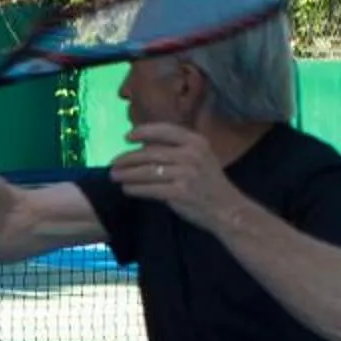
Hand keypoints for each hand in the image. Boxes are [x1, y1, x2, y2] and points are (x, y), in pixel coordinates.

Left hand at [111, 122, 230, 225]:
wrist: (227, 210)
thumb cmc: (210, 184)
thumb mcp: (201, 157)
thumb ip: (177, 149)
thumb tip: (144, 145)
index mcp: (196, 142)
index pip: (164, 130)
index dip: (143, 131)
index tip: (127, 137)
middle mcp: (191, 155)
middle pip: (150, 153)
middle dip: (127, 158)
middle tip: (113, 164)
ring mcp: (185, 174)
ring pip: (147, 171)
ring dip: (127, 174)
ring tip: (114, 176)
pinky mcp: (179, 193)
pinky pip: (150, 189)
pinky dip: (135, 188)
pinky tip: (127, 189)